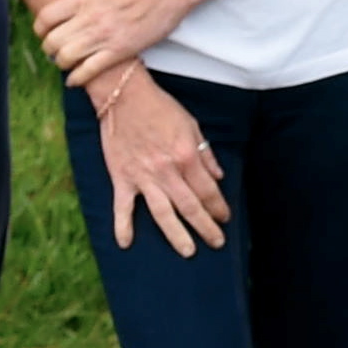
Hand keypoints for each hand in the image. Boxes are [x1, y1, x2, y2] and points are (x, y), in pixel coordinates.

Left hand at [35, 0, 193, 95]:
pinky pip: (89, 70)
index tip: (44, 32)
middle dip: (49, 49)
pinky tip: (74, 80)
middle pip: (52, 41)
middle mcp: (89, 18)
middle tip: (54, 51)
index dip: (39, 28)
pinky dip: (77, 78)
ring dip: (62, 63)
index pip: (46, 17)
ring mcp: (103, 36)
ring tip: (66, 63)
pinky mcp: (119, 51)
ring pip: (66, 58)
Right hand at [90, 68, 229, 257]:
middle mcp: (167, 171)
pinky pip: (122, 207)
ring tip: (188, 252)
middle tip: (217, 243)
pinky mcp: (122, 177)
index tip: (225, 218)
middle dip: (206, 227)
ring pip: (163, 213)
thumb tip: (219, 176)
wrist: (124, 96)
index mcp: (187, 156)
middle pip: (191, 206)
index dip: (219, 207)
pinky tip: (126, 244)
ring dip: (176, 235)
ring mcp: (143, 177)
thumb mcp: (191, 125)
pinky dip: (123, 226)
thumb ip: (205, 153)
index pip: (208, 190)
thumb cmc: (160, 108)